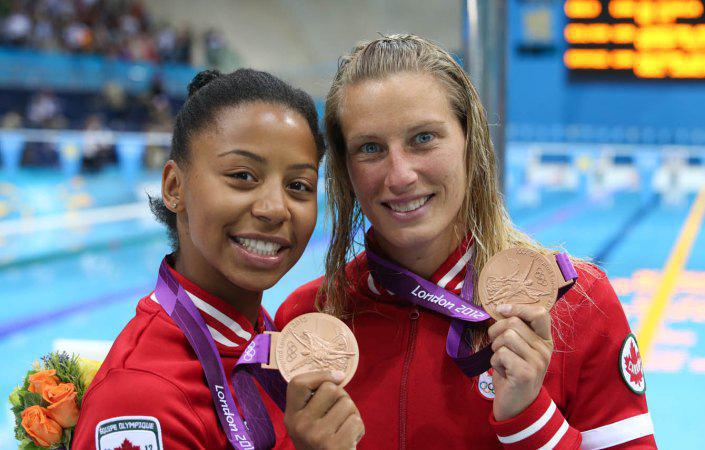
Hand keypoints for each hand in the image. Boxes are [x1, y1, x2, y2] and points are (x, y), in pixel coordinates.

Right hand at [284, 370, 364, 449]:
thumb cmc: (321, 441)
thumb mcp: (308, 421)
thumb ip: (315, 400)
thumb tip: (338, 375)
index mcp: (291, 415)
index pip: (298, 383)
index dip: (320, 375)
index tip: (337, 377)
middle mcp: (300, 425)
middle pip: (330, 389)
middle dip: (342, 398)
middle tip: (339, 414)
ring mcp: (316, 436)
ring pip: (347, 404)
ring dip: (352, 414)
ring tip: (343, 428)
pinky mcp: (335, 446)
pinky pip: (356, 421)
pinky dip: (358, 429)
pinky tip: (349, 439)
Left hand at [488, 303, 552, 420]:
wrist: (517, 406)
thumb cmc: (513, 373)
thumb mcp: (520, 349)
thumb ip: (517, 331)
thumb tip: (501, 309)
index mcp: (545, 340)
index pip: (540, 313)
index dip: (518, 307)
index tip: (501, 310)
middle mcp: (545, 350)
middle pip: (515, 323)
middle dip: (496, 331)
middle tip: (496, 345)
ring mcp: (537, 362)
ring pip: (506, 336)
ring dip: (495, 348)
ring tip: (501, 360)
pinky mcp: (525, 373)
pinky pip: (501, 354)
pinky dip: (495, 362)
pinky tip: (503, 372)